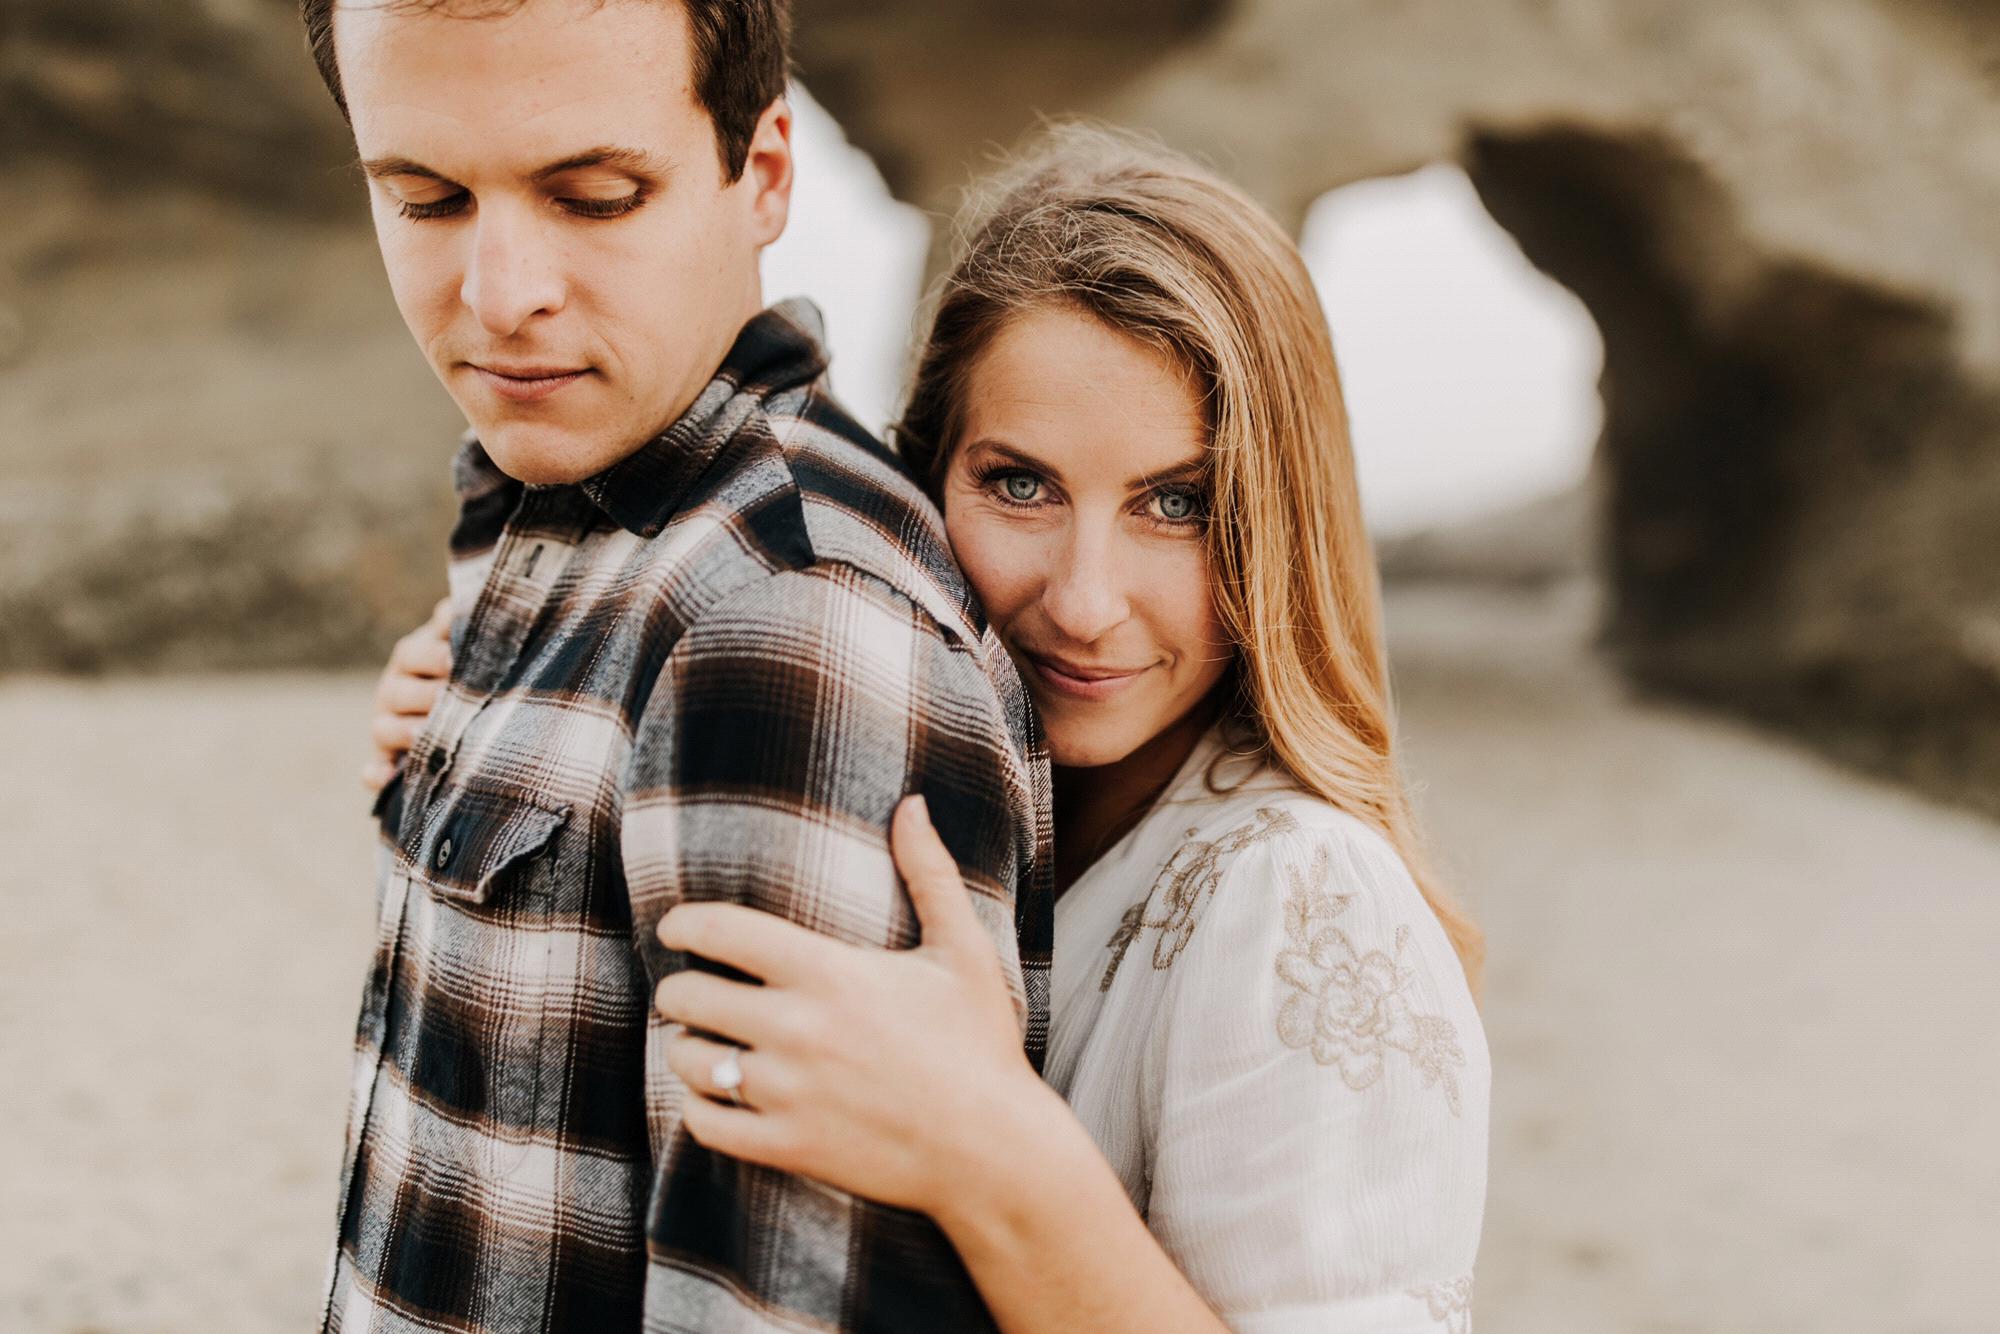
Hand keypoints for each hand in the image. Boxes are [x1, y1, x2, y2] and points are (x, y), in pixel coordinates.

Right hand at [362, 596, 451, 792]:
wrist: (465, 705)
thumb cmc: (474, 667)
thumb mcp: (470, 644)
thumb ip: (469, 625)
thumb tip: (465, 605)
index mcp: (414, 656)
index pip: (415, 652)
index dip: (433, 654)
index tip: (454, 659)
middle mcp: (395, 688)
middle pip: (398, 690)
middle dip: (426, 694)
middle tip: (451, 696)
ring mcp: (387, 724)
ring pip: (384, 729)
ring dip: (406, 732)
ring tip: (430, 735)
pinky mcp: (386, 759)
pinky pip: (374, 768)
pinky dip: (376, 773)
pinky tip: (383, 778)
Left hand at [653, 796, 1051, 1216]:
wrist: (994, 1149)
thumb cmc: (980, 1043)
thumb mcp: (963, 951)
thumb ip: (929, 872)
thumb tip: (912, 803)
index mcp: (829, 972)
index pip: (721, 930)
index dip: (683, 923)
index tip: (673, 927)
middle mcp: (797, 1028)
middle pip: (687, 995)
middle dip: (680, 988)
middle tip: (691, 990)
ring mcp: (787, 1092)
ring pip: (687, 1060)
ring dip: (685, 1047)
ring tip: (701, 1042)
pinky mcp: (787, 1145)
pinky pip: (704, 1123)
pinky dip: (700, 1107)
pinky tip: (718, 1096)